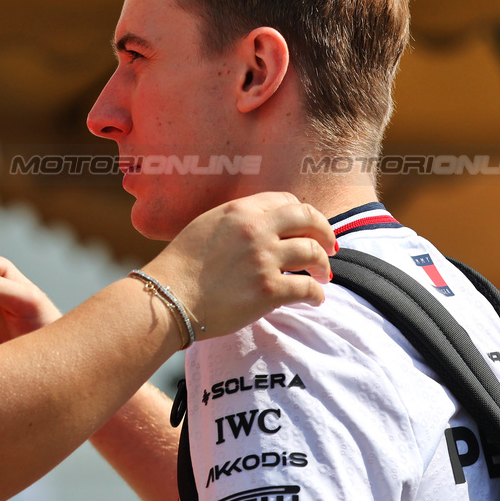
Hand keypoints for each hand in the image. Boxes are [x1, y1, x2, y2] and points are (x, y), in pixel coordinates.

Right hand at [142, 192, 334, 338]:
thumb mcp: (205, 227)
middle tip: (332, 246)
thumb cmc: (179, 267)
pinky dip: (316, 294)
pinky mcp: (268, 291)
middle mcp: (256, 229)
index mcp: (239, 210)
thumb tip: (261, 228)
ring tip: (324, 275)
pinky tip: (315, 299)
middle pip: (308, 219)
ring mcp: (264, 259)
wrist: (167, 298)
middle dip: (325, 232)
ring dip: (324, 265)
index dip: (302, 215)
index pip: (287, 201)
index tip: (307, 228)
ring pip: (314, 253)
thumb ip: (235, 223)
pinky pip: (307, 288)